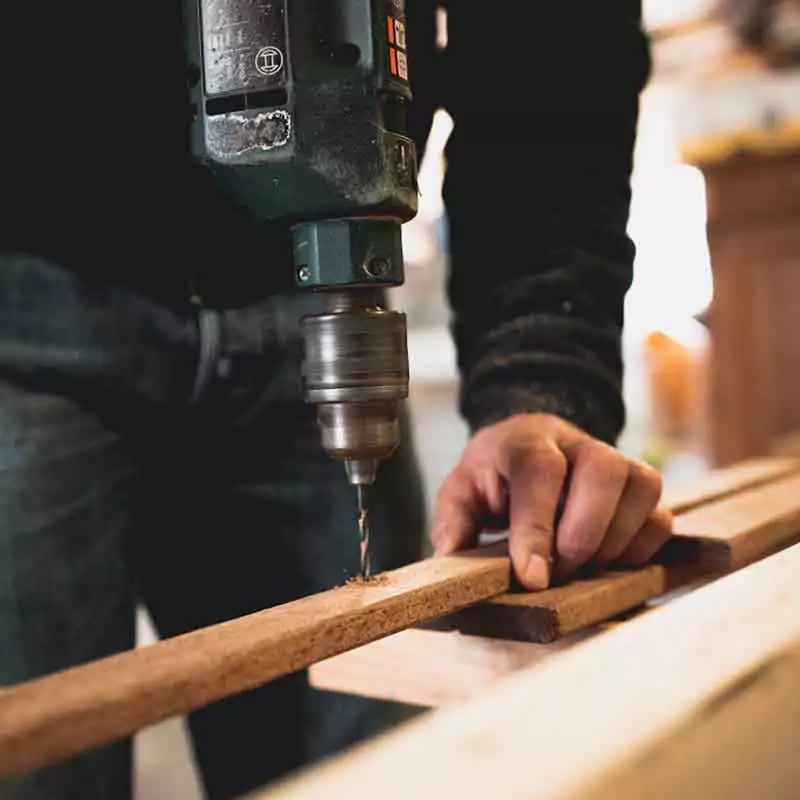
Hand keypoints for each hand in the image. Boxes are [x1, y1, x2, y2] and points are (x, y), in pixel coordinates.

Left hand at [431, 414, 672, 589]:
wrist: (527, 447)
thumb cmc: (494, 477)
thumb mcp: (461, 492)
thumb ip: (454, 522)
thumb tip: (455, 559)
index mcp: (525, 440)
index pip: (538, 469)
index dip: (537, 526)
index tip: (533, 577)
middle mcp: (577, 443)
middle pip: (604, 469)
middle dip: (584, 533)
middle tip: (560, 570)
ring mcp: (615, 460)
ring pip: (642, 487)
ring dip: (614, 542)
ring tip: (581, 565)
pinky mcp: (639, 488)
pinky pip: (661, 516)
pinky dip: (639, 548)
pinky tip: (607, 561)